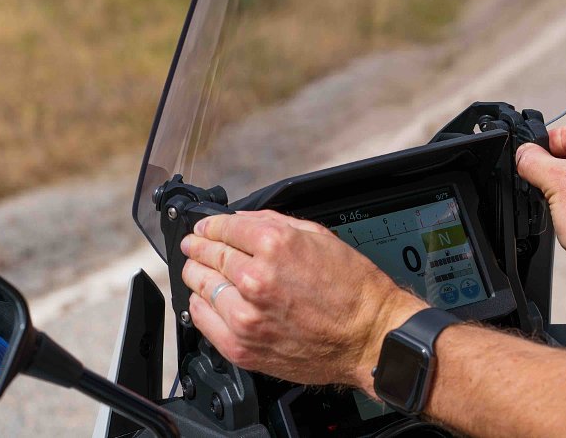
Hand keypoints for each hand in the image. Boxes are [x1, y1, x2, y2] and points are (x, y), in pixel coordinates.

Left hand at [180, 210, 426, 391]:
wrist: (369, 336)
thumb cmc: (355, 290)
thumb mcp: (321, 237)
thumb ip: (275, 223)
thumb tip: (242, 220)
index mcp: (275, 246)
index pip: (224, 228)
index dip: (211, 225)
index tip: (206, 228)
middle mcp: (256, 279)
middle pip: (208, 254)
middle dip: (199, 246)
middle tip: (196, 245)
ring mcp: (246, 315)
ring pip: (200, 285)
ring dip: (197, 273)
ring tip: (200, 269)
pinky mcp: (242, 345)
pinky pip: (202, 319)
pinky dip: (200, 305)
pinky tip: (208, 298)